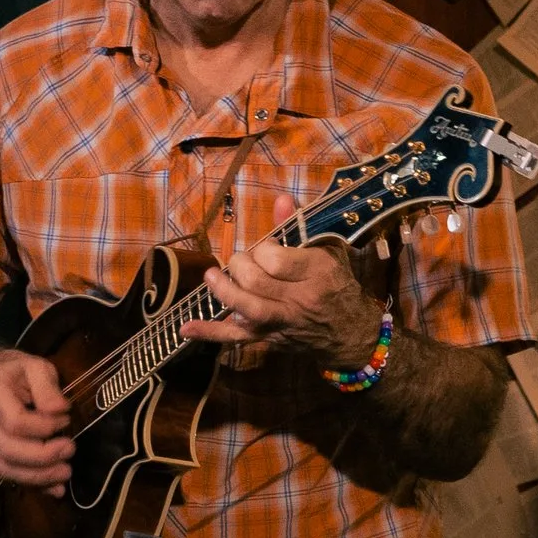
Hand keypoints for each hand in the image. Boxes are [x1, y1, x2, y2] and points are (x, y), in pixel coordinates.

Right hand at [0, 349, 74, 495]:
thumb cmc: (16, 371)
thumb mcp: (35, 365)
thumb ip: (47, 386)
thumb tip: (60, 409)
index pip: (15, 422)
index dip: (43, 427)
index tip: (65, 420)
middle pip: (10, 450)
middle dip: (43, 456)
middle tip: (71, 450)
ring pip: (8, 468)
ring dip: (39, 476)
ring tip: (66, 473)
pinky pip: (11, 475)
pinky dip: (34, 485)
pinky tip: (55, 489)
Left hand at [185, 193, 378, 365]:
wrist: (351, 333)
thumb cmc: (338, 285)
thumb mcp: (328, 250)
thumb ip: (300, 225)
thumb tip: (280, 198)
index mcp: (317, 273)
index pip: (276, 259)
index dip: (264, 248)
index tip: (267, 245)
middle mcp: (299, 300)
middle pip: (256, 281)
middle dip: (240, 265)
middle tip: (242, 259)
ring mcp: (282, 323)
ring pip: (246, 308)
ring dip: (223, 290)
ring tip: (212, 275)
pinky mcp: (268, 339)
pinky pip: (237, 338)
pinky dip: (210, 333)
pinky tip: (186, 327)